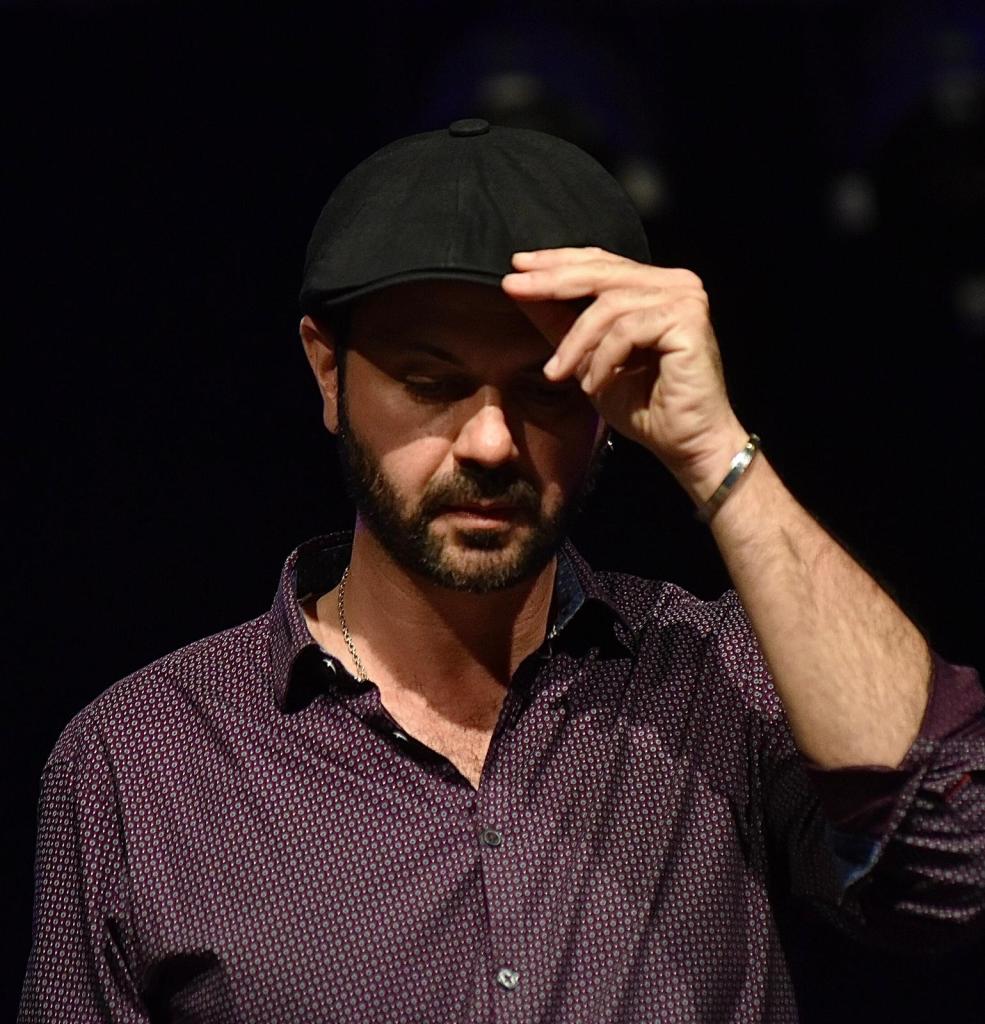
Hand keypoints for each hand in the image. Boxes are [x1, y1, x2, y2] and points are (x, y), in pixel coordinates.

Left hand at [501, 246, 748, 501]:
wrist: (686, 444)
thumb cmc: (644, 407)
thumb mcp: (588, 360)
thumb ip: (561, 323)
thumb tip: (521, 290)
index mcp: (654, 286)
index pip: (599, 263)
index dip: (557, 262)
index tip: (516, 267)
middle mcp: (674, 283)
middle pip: (600, 272)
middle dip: (551, 281)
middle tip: (513, 287)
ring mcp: (685, 298)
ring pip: (608, 305)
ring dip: (575, 343)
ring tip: (558, 374)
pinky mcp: (687, 319)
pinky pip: (626, 330)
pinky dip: (603, 359)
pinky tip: (594, 385)